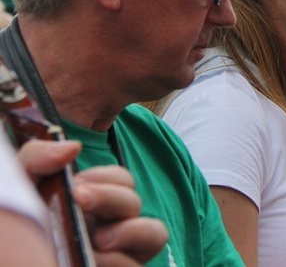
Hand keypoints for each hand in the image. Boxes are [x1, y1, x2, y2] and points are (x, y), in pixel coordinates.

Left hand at [18, 139, 167, 265]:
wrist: (13, 257)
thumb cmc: (21, 224)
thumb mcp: (22, 186)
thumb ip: (38, 158)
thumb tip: (73, 147)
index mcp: (95, 202)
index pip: (121, 179)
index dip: (105, 177)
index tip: (75, 183)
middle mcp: (112, 224)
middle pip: (135, 202)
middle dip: (110, 197)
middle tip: (79, 199)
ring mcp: (120, 252)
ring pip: (155, 233)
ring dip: (131, 231)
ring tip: (99, 240)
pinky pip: (137, 265)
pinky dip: (120, 261)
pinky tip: (93, 259)